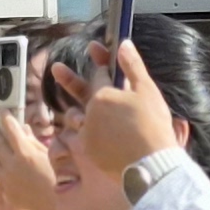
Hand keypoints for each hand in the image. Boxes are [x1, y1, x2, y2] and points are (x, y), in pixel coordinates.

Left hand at [76, 41, 174, 180]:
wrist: (151, 165)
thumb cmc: (153, 125)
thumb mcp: (147, 91)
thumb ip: (132, 66)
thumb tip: (123, 44)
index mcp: (102, 95)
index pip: (100, 73)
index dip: (101, 60)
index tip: (94, 48)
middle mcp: (90, 112)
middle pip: (82, 94)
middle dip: (69, 79)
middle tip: (56, 69)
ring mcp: (87, 132)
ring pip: (79, 119)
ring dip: (81, 114)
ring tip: (82, 114)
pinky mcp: (88, 151)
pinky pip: (83, 138)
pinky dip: (90, 135)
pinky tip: (105, 139)